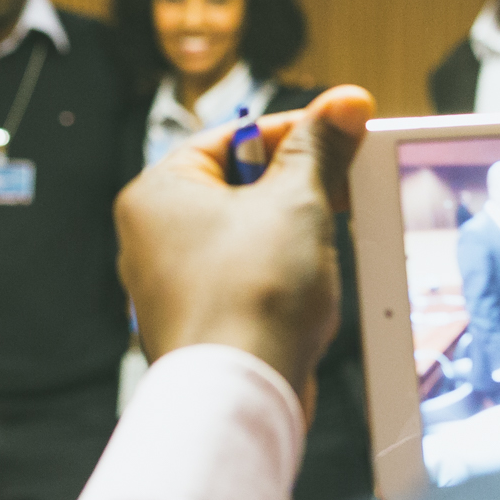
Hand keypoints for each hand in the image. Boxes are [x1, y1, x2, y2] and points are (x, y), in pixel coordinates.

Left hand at [116, 86, 374, 401]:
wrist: (241, 395)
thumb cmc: (251, 297)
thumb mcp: (297, 201)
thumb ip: (319, 149)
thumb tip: (344, 104)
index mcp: (158, 192)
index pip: (233, 138)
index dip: (295, 132)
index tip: (342, 130)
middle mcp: (153, 237)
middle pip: (240, 185)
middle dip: (298, 185)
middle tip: (345, 183)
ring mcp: (174, 285)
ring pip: (246, 235)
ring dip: (295, 232)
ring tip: (331, 236)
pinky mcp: (201, 324)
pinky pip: (246, 280)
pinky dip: (282, 275)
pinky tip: (313, 282)